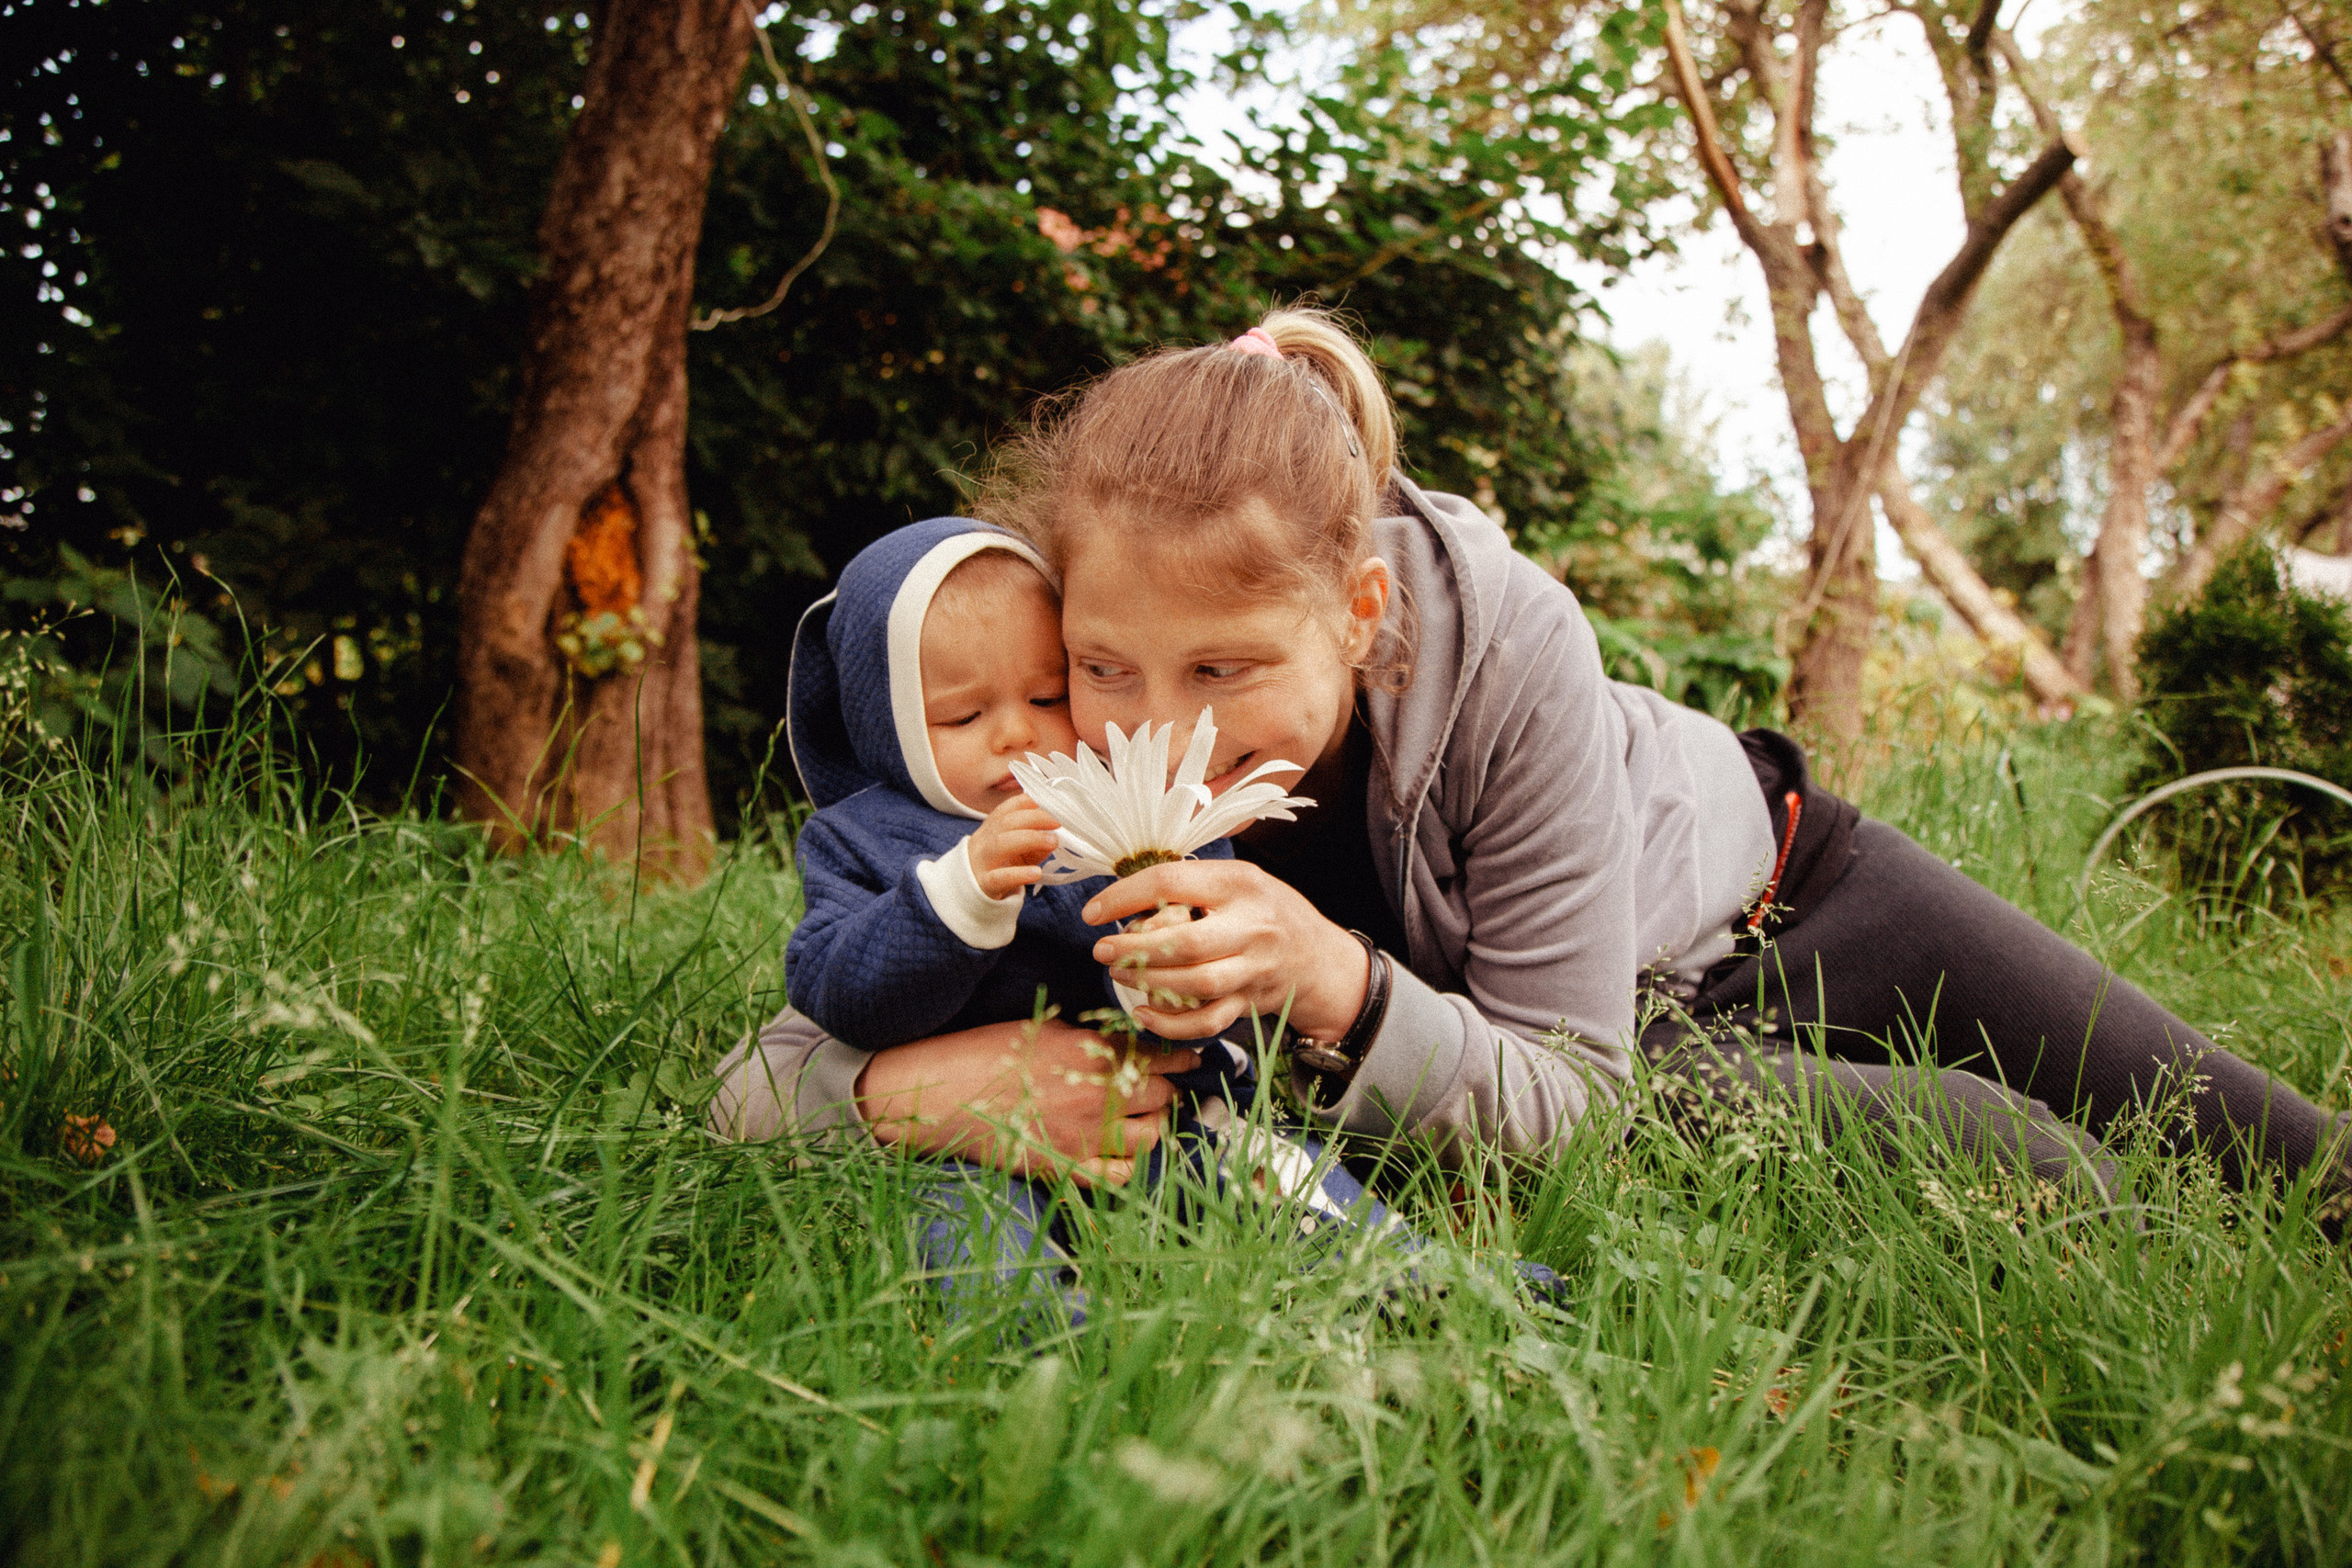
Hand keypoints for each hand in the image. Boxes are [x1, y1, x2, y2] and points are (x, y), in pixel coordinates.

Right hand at [853, 1017, 1201, 1187]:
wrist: (942, 1094)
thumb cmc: (984, 1053)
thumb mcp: (1042, 1028)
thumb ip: (1088, 1039)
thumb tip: (1119, 1042)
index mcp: (1093, 1054)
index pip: (1160, 1056)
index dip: (1181, 1058)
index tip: (1188, 1058)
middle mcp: (1098, 1097)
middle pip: (1163, 1097)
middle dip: (1166, 1092)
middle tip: (1157, 1089)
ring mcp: (1084, 1137)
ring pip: (1150, 1139)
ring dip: (1152, 1128)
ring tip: (1140, 1121)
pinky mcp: (1065, 1169)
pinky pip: (1118, 1178)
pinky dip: (1125, 1168)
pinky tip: (1117, 1156)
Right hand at [965, 793, 1062, 898]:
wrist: (969, 893)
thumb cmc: (999, 867)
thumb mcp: (1018, 851)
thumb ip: (1036, 842)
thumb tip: (1055, 836)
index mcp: (991, 828)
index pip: (1008, 808)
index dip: (1030, 802)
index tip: (1052, 803)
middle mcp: (984, 840)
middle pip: (1006, 822)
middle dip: (1035, 817)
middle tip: (1058, 822)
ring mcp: (982, 862)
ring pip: (1001, 843)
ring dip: (1030, 839)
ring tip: (1053, 842)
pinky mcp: (984, 884)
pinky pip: (999, 877)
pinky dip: (1019, 873)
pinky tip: (1036, 872)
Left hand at [1083, 860, 1370, 1041]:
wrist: (1321, 958)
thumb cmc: (1267, 911)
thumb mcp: (1240, 880)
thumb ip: (1193, 885)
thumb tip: (1126, 897)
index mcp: (1241, 883)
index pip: (1172, 883)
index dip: (1124, 897)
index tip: (1094, 912)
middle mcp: (1252, 926)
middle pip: (1184, 942)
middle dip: (1134, 949)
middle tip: (1103, 950)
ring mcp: (1254, 969)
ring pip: (1195, 984)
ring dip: (1148, 983)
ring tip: (1119, 975)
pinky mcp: (1251, 1003)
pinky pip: (1207, 1021)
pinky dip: (1172, 1024)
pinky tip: (1144, 1014)